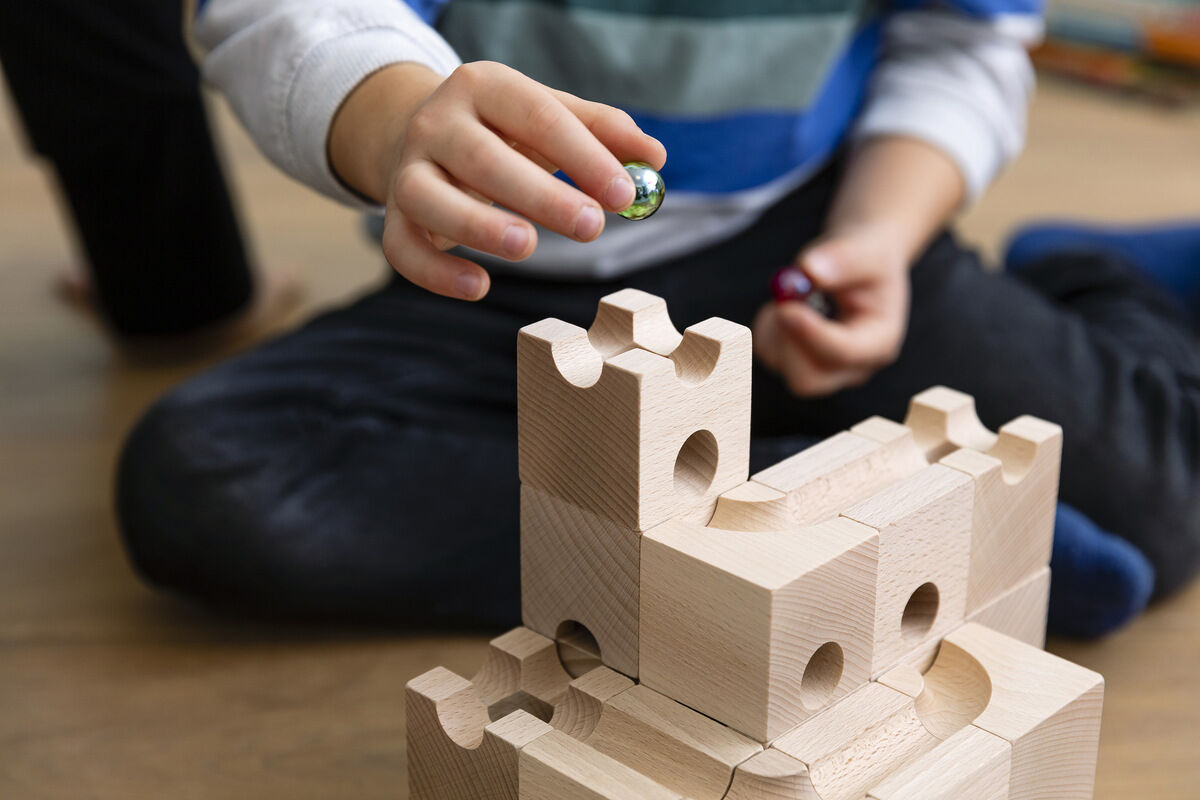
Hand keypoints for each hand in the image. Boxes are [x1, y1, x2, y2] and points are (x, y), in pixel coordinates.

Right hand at [329, 61, 664, 299]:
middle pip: (484, 158)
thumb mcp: (551, 117)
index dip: (582, 155)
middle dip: (541, 195)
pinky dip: (436, 273)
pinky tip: (479, 286)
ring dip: (479, 225)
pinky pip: (403, 247)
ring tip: (529, 246)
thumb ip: (603, 132)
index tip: (623, 192)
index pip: (537, 115)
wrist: (424, 136)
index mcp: (483, 87)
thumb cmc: (505, 131)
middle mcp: (437, 122)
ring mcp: (408, 170)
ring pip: (431, 198)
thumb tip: (654, 157)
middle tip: (592, 226)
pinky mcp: (394, 215)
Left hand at [754, 224, 910, 395]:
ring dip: (776, 327)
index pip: (843, 353)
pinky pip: (768, 352)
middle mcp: (852, 366)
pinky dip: (768, 327)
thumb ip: (844, 259)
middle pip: (808, 380)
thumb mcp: (867, 249)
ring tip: (796, 293)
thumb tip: (809, 271)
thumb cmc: (869, 259)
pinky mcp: (798, 363)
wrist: (863, 263)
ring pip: (781, 364)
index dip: (811, 334)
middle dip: (786, 342)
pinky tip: (787, 306)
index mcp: (879, 343)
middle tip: (781, 303)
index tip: (786, 309)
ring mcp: (824, 370)